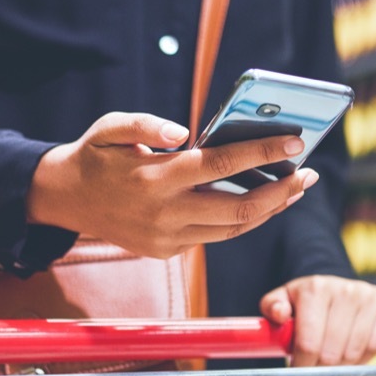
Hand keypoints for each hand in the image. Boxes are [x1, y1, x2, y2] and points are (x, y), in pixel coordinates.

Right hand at [27, 112, 318, 257]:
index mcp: (154, 178)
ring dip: (270, 210)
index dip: (262, 155)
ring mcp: (167, 238)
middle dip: (281, 192)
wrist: (65, 199)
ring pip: (233, 230)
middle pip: (239, 209)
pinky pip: (216, 236)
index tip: (294, 144)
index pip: (221, 165)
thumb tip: (184, 131)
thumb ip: (145, 124)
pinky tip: (265, 203)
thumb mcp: (110, 128)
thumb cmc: (96, 155)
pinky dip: (244, 221)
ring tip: (296, 189)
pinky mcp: (167, 252)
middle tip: (310, 174)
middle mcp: (164, 214)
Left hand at [260, 275, 375, 367]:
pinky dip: (362, 358)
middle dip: (321, 368)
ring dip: (341, 366)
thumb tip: (280, 314)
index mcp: (315, 289)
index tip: (299, 369)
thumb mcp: (281, 301)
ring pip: (354, 352)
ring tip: (331, 360)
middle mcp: (344, 289)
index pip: (309, 343)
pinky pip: (375, 346)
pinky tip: (350, 352)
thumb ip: (271, 308)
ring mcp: (367, 295)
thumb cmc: (304, 302)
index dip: (303, 365)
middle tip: (315, 366)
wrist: (334, 287)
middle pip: (332, 353)